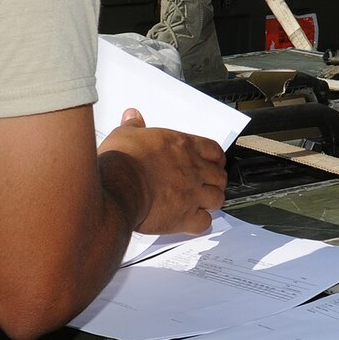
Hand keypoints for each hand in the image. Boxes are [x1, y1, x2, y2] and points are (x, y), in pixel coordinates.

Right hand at [98, 108, 227, 235]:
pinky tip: (192, 222)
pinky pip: (204, 223)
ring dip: (211, 202)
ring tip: (201, 204)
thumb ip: (133, 125)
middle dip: (215, 182)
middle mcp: (192, 169)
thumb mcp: (124, 135)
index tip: (212, 163)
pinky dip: (201, 223)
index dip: (216, 159)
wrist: (118, 186)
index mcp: (182, 146)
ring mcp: (191, 194)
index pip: (214, 150)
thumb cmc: (121, 161)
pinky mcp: (183, 217)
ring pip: (217, 199)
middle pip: (220, 176)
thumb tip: (133, 116)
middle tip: (206, 186)